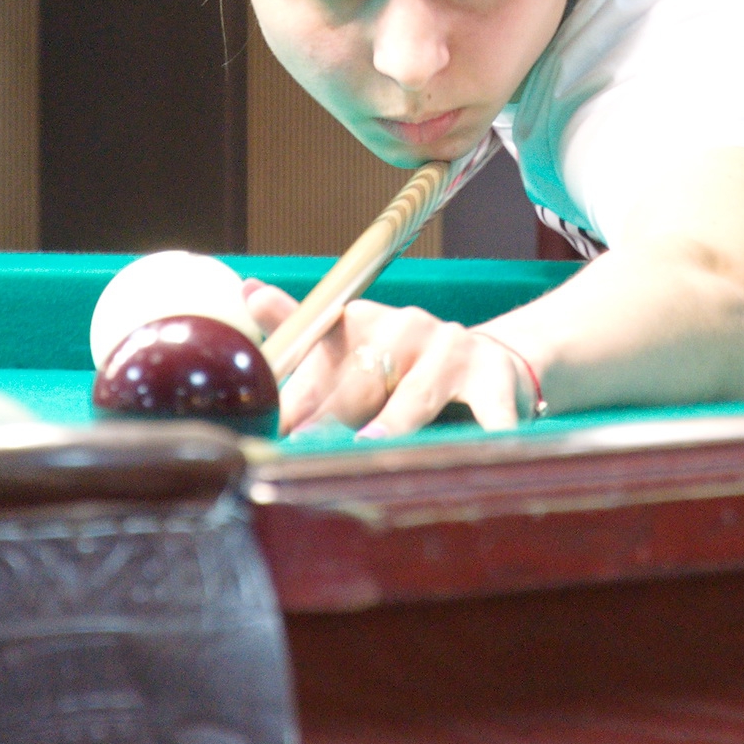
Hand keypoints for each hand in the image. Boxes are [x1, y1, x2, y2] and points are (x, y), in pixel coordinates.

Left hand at [243, 280, 535, 438]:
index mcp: (363, 323)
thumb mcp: (350, 343)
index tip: (272, 425)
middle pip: (363, 377)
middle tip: (305, 445)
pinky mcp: (496, 380)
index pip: (320, 354)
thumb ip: (299, 329)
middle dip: (332, 413)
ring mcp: (452, 352)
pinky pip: (491, 412)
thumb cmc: (403, 364)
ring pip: (417, 394)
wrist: (491, 359)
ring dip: (394, 422)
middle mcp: (406, 330)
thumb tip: (247, 290)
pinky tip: (480, 453)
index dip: (295, 393)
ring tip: (372, 445)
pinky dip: (487, 434)